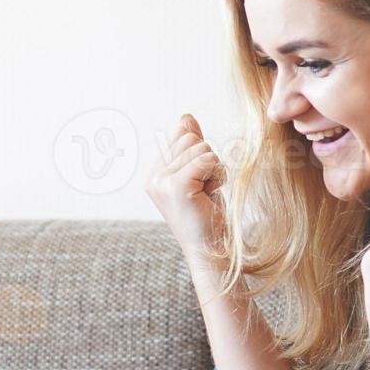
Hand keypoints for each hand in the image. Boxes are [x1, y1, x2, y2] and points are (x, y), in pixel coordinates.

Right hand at [145, 113, 226, 262]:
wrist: (210, 251)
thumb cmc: (207, 217)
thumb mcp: (200, 176)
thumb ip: (191, 147)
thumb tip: (186, 118)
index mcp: (154, 173)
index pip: (183, 136)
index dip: (201, 157)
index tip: (199, 185)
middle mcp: (152, 176)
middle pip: (191, 138)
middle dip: (208, 161)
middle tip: (205, 190)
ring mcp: (161, 181)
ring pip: (201, 147)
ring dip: (214, 170)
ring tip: (207, 194)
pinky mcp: (176, 186)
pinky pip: (207, 159)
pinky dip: (216, 175)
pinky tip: (210, 195)